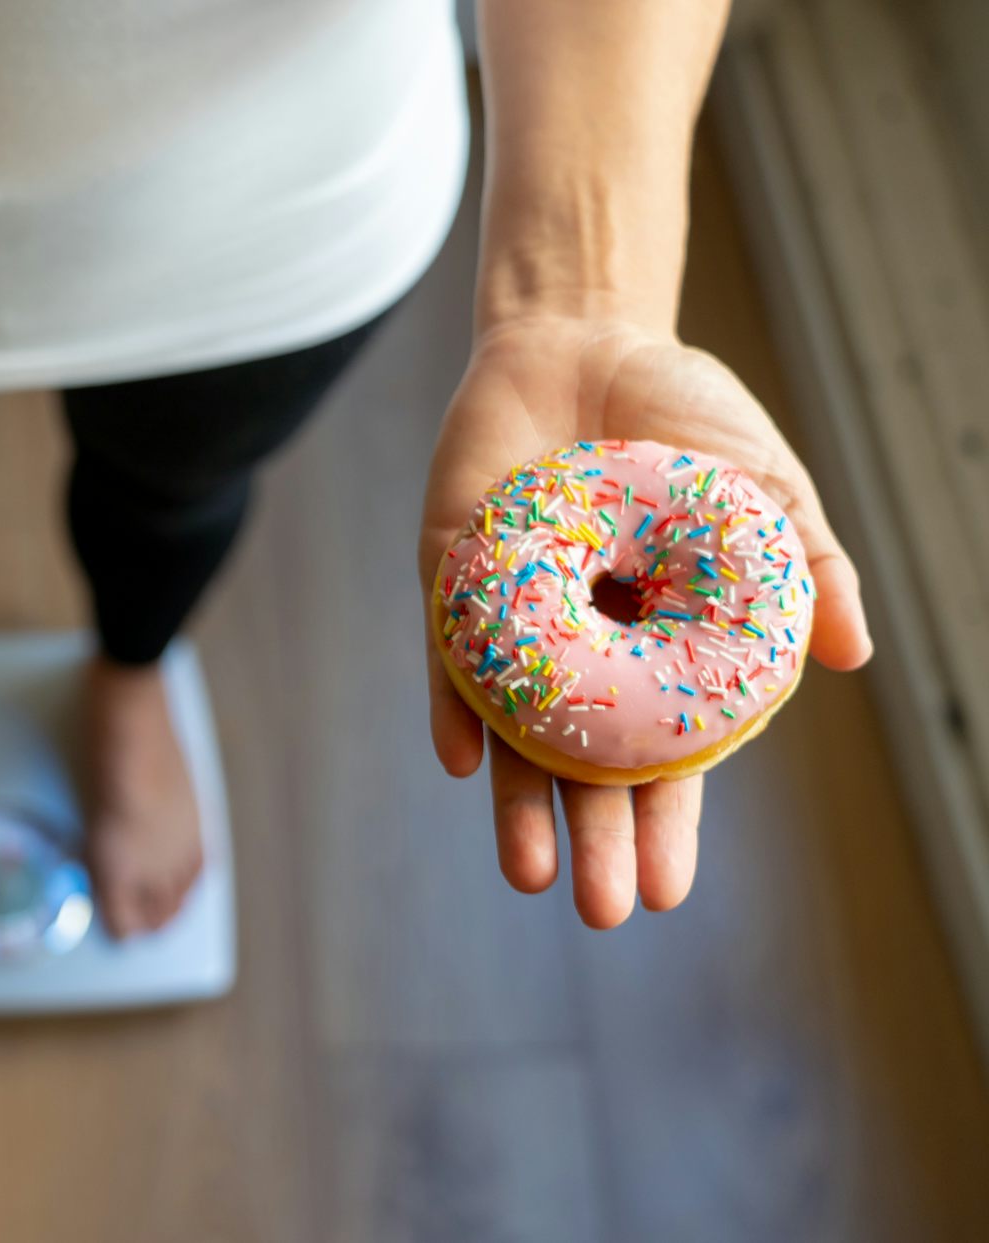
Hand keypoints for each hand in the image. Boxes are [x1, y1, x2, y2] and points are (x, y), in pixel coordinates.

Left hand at [418, 315, 871, 926]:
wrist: (588, 340)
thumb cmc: (684, 421)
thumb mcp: (763, 490)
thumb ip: (804, 569)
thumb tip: (851, 657)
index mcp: (657, 650)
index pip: (661, 759)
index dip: (665, 824)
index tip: (669, 892)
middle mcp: (581, 652)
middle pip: (583, 765)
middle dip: (594, 838)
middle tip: (602, 912)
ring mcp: (513, 621)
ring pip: (511, 729)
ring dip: (515, 803)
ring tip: (532, 875)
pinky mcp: (454, 580)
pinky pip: (448, 653)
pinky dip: (453, 700)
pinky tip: (461, 758)